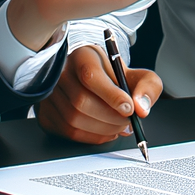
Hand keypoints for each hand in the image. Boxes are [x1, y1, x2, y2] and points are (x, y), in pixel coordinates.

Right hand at [39, 45, 162, 143]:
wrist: (93, 78)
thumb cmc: (114, 77)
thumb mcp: (136, 74)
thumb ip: (147, 87)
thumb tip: (141, 109)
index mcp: (82, 56)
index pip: (91, 76)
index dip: (111, 96)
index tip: (129, 108)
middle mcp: (60, 74)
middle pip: (81, 102)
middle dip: (110, 118)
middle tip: (127, 122)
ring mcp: (50, 95)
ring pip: (74, 120)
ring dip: (102, 130)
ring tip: (119, 127)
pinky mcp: (46, 114)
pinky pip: (68, 132)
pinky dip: (91, 137)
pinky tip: (106, 131)